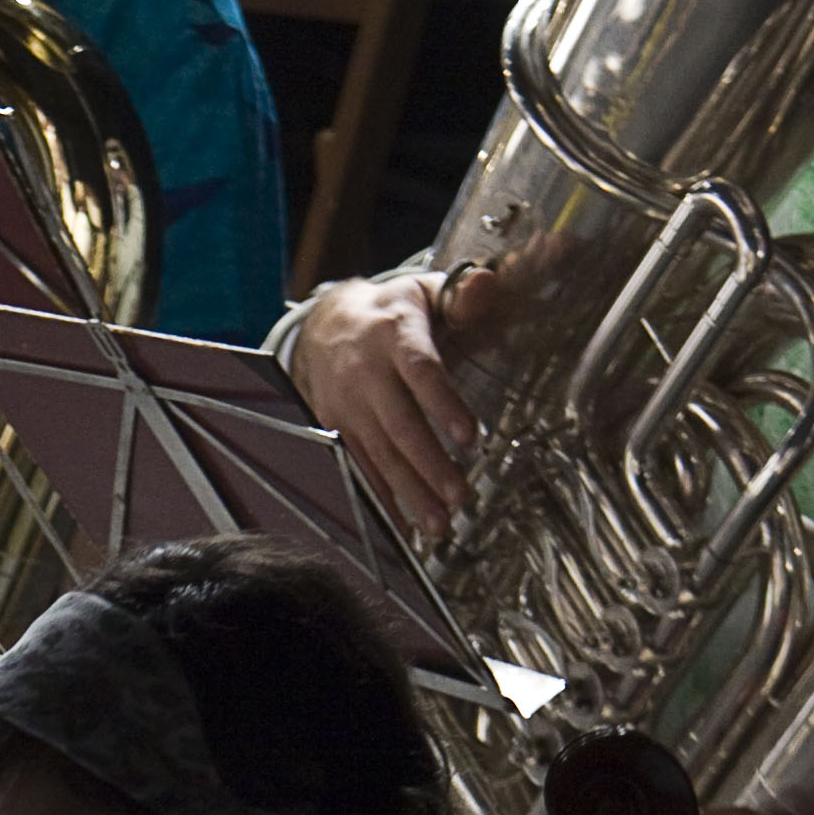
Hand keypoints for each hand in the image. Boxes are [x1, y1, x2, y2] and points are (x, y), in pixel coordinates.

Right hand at [288, 269, 482, 538]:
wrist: (326, 325)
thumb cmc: (392, 311)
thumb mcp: (426, 291)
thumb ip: (463, 294)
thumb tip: (487, 286)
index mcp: (393, 334)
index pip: (420, 371)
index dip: (443, 404)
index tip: (470, 437)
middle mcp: (365, 373)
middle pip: (399, 424)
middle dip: (428, 465)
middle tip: (459, 498)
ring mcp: (346, 406)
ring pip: (378, 454)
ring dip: (408, 493)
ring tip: (438, 525)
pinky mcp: (336, 430)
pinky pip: (359, 469)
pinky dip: (381, 501)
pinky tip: (403, 528)